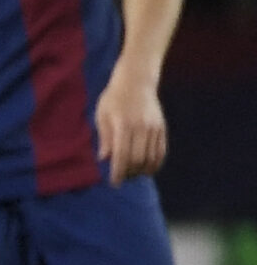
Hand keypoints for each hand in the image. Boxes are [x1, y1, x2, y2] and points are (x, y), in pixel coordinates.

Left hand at [94, 63, 167, 181]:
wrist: (137, 81)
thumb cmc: (114, 98)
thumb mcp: (102, 115)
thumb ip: (104, 137)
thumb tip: (104, 158)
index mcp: (123, 125)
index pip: (122, 155)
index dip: (118, 172)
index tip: (114, 183)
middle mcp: (141, 128)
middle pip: (138, 159)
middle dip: (130, 173)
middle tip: (122, 178)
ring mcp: (154, 128)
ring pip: (151, 157)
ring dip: (142, 170)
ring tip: (133, 174)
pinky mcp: (162, 128)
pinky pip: (161, 151)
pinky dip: (155, 163)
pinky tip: (148, 169)